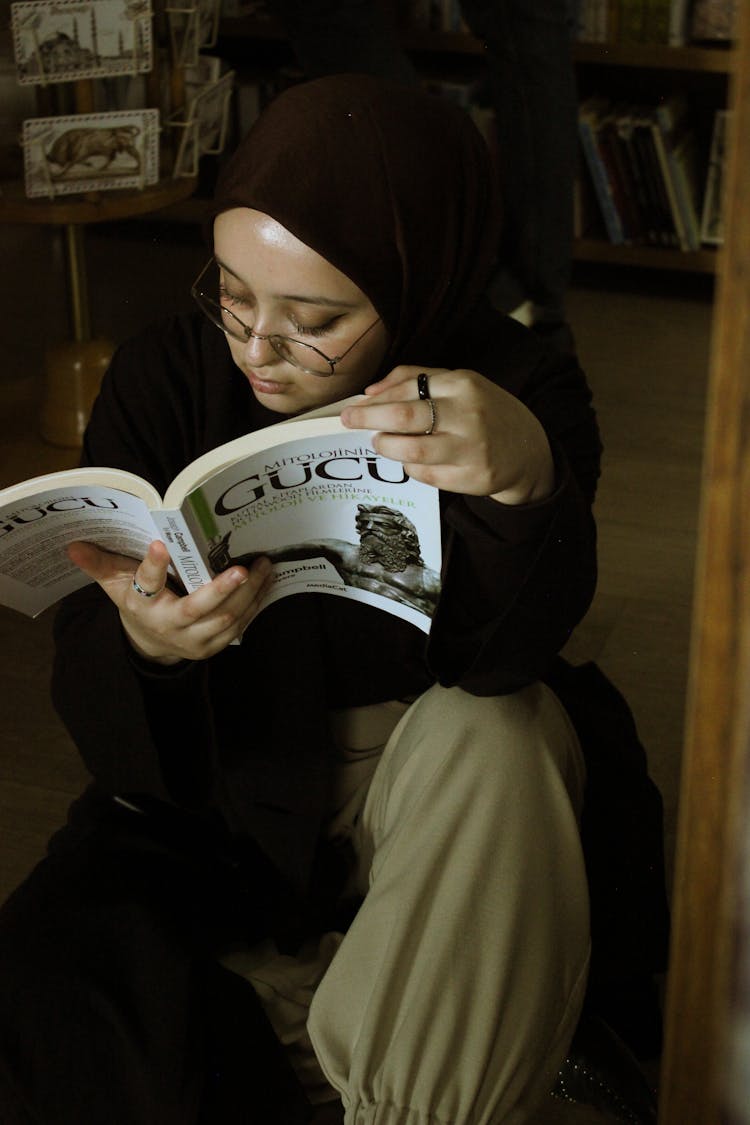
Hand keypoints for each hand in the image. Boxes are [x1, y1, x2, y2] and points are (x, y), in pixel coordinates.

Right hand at [66, 539, 273, 664]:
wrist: (151, 644)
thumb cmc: (136, 603)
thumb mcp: (114, 585)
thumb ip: (99, 564)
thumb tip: (72, 545)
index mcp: (143, 605)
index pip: (146, 585)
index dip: (153, 567)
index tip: (160, 545)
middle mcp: (170, 625)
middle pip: (196, 610)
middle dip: (220, 590)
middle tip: (240, 569)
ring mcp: (194, 639)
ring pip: (226, 618)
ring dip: (248, 593)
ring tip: (263, 566)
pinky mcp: (214, 645)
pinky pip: (240, 625)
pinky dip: (255, 603)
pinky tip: (267, 581)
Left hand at [340, 365, 554, 504]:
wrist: (527, 450)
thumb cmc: (484, 413)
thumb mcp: (459, 385)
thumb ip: (415, 379)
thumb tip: (370, 390)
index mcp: (463, 384)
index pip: (407, 388)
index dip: (375, 398)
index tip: (354, 405)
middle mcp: (468, 414)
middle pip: (404, 417)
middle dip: (368, 419)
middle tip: (349, 421)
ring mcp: (471, 448)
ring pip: (410, 450)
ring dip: (387, 446)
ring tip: (380, 442)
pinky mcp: (472, 477)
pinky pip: (426, 474)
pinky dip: (411, 467)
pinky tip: (412, 460)